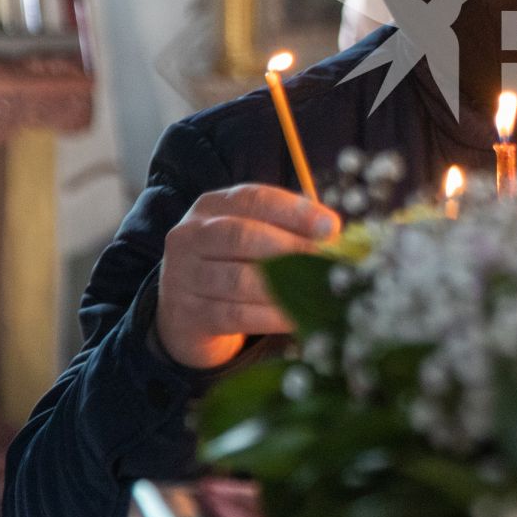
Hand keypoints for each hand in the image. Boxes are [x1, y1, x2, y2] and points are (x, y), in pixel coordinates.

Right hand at [155, 184, 339, 370]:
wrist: (186, 315)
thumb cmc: (235, 264)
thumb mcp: (255, 237)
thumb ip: (290, 229)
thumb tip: (333, 234)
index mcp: (213, 206)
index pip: (254, 198)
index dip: (295, 212)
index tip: (331, 227)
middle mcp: (190, 235)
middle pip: (241, 235)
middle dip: (290, 248)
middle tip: (325, 263)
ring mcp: (183, 275)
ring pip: (238, 279)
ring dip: (284, 287)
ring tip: (319, 292)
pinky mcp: (188, 314)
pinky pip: (235, 315)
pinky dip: (271, 317)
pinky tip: (298, 318)